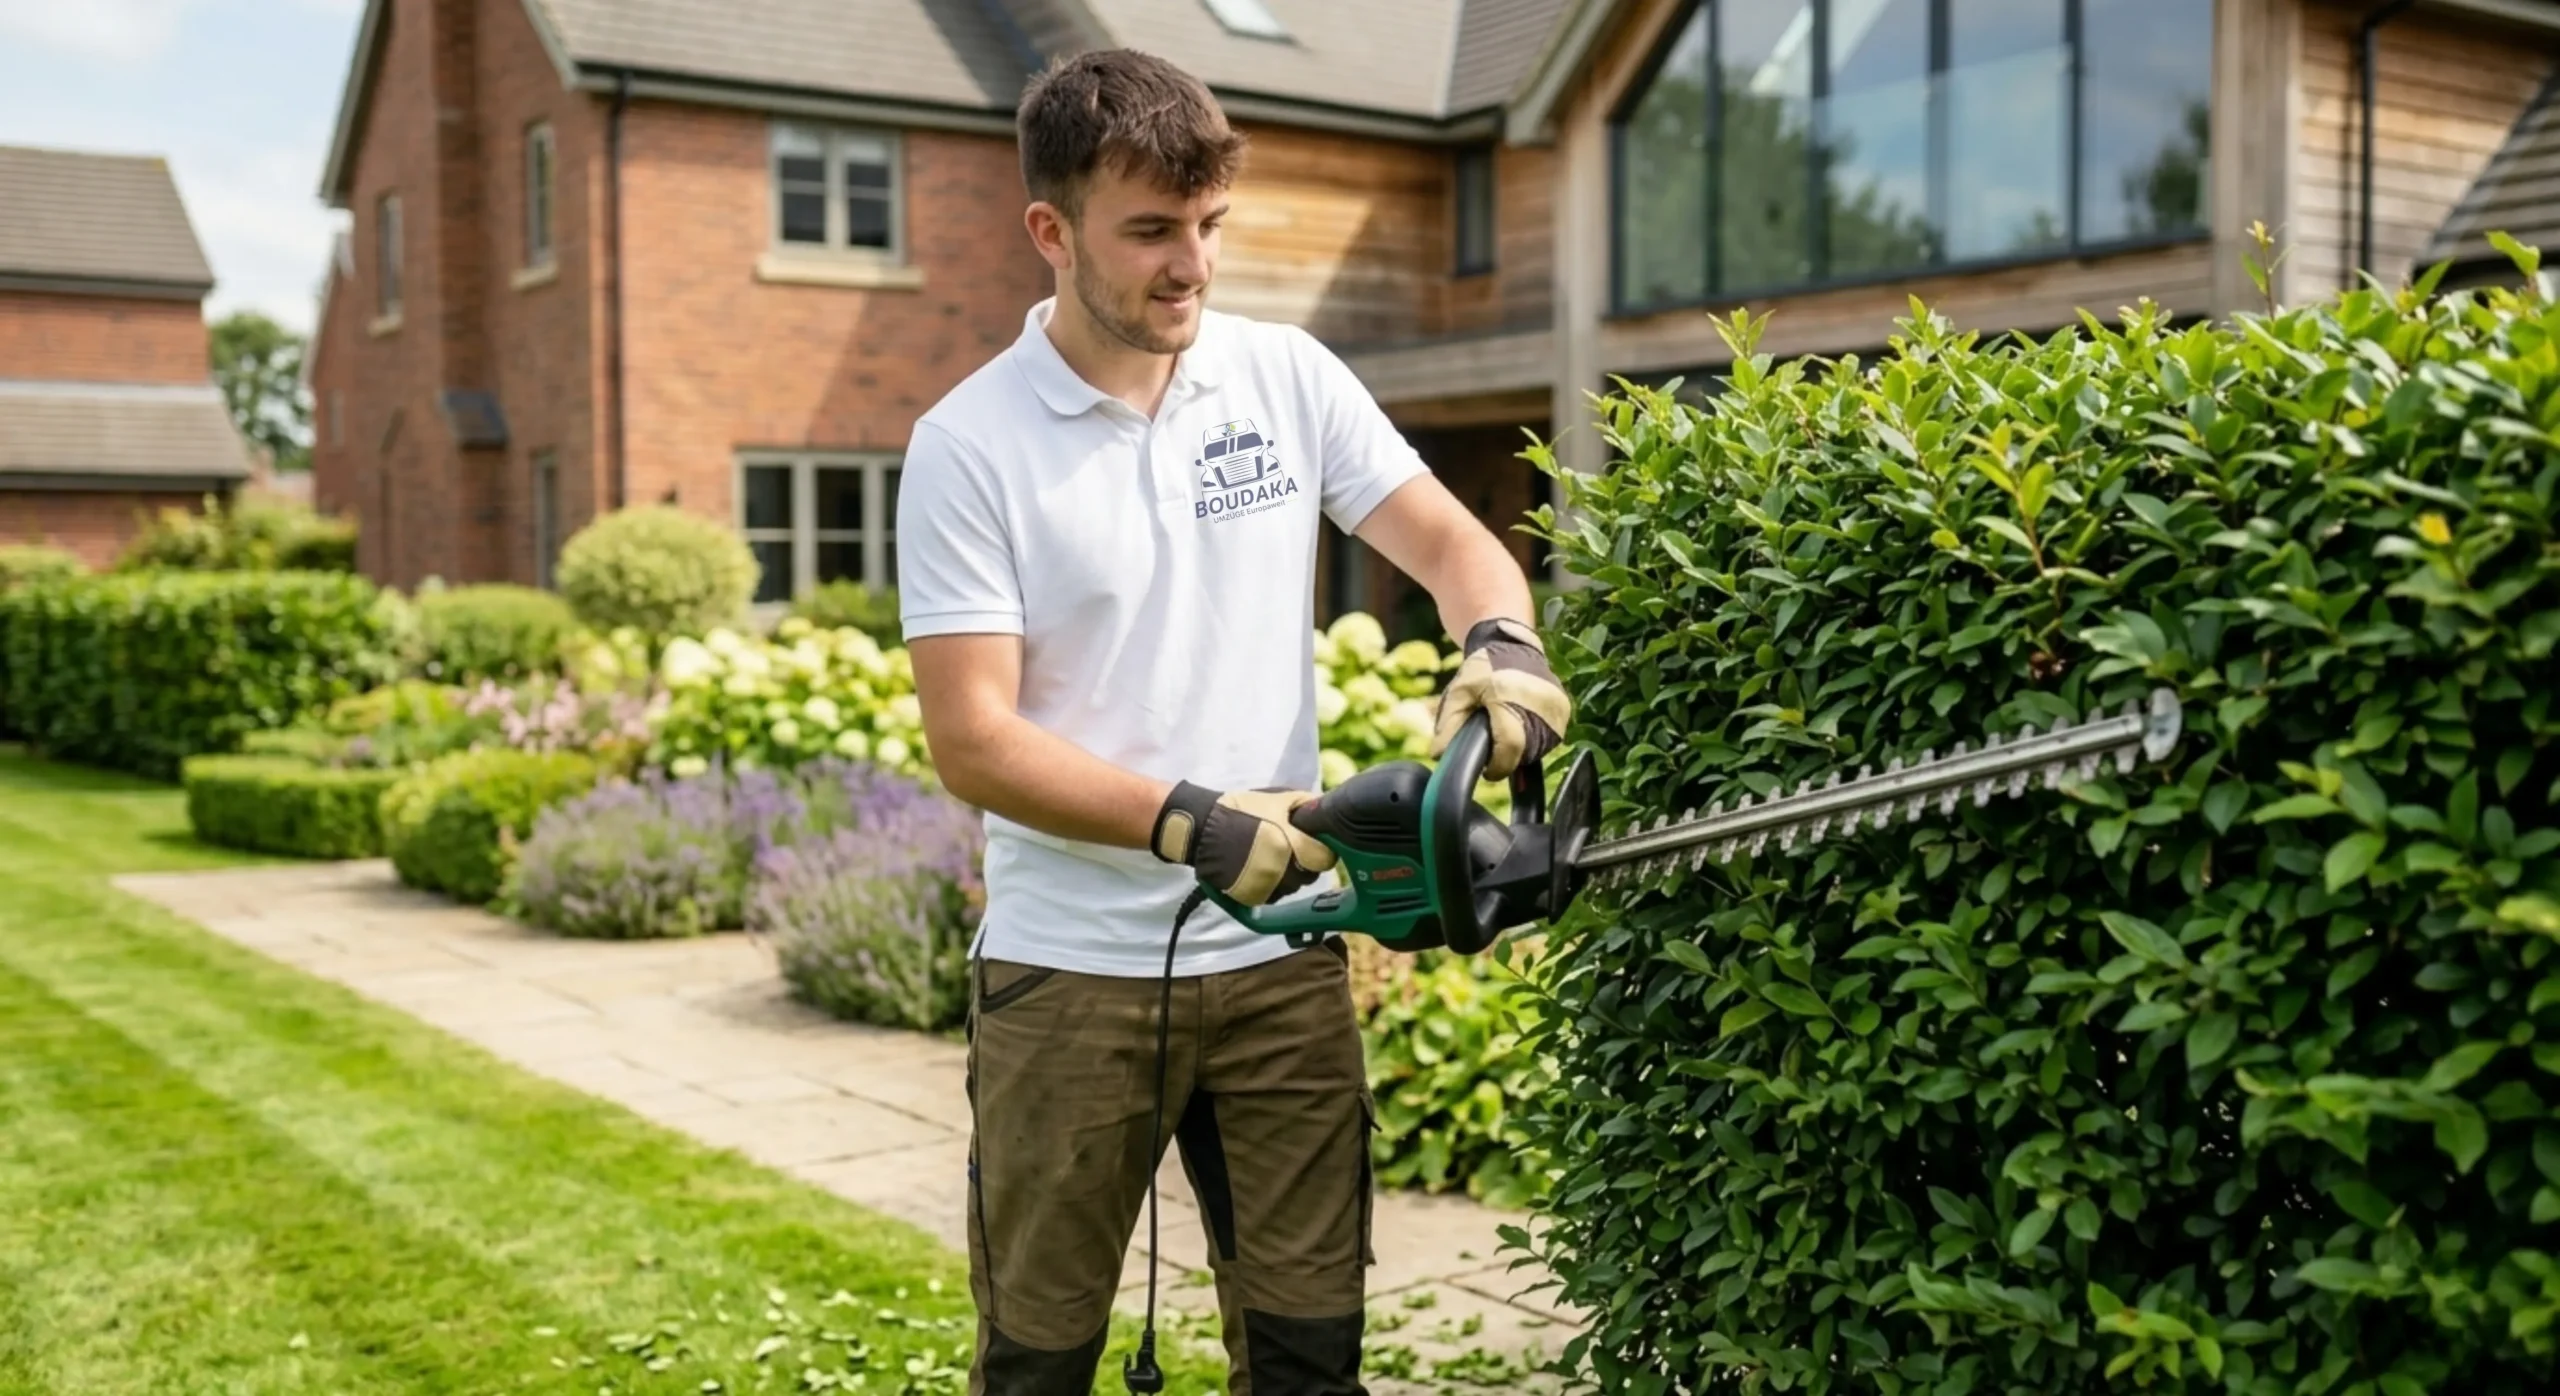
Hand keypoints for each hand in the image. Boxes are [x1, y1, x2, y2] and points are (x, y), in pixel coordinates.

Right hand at [1149, 782, 1337, 905]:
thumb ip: (1307, 805)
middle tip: (1290, 849)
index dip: (1321, 851)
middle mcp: (1281, 870)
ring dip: (1288, 876)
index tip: (1314, 845)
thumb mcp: (1278, 798)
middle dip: (1305, 863)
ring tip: (1271, 857)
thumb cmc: (1243, 810)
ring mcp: (1266, 887)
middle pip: (1310, 875)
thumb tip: (1330, 811)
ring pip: (1292, 888)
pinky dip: (1271, 885)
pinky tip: (1260, 868)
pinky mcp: (1251, 898)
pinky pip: (1272, 896)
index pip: (1325, 859)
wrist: (1202, 829)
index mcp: (1291, 844)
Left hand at [1431, 617, 1570, 780]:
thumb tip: (1439, 755)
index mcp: (1511, 701)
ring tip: (1507, 729)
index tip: (1487, 770)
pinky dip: (1534, 738)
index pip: (1510, 750)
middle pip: (1524, 753)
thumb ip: (1448, 725)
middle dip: (1507, 756)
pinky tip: (1521, 723)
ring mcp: (1557, 709)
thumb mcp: (1459, 692)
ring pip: (1539, 749)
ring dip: (1521, 749)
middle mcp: (1540, 706)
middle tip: (1494, 743)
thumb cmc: (1484, 668)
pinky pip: (1549, 738)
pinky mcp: (1565, 710)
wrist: (1512, 645)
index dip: (1497, 767)